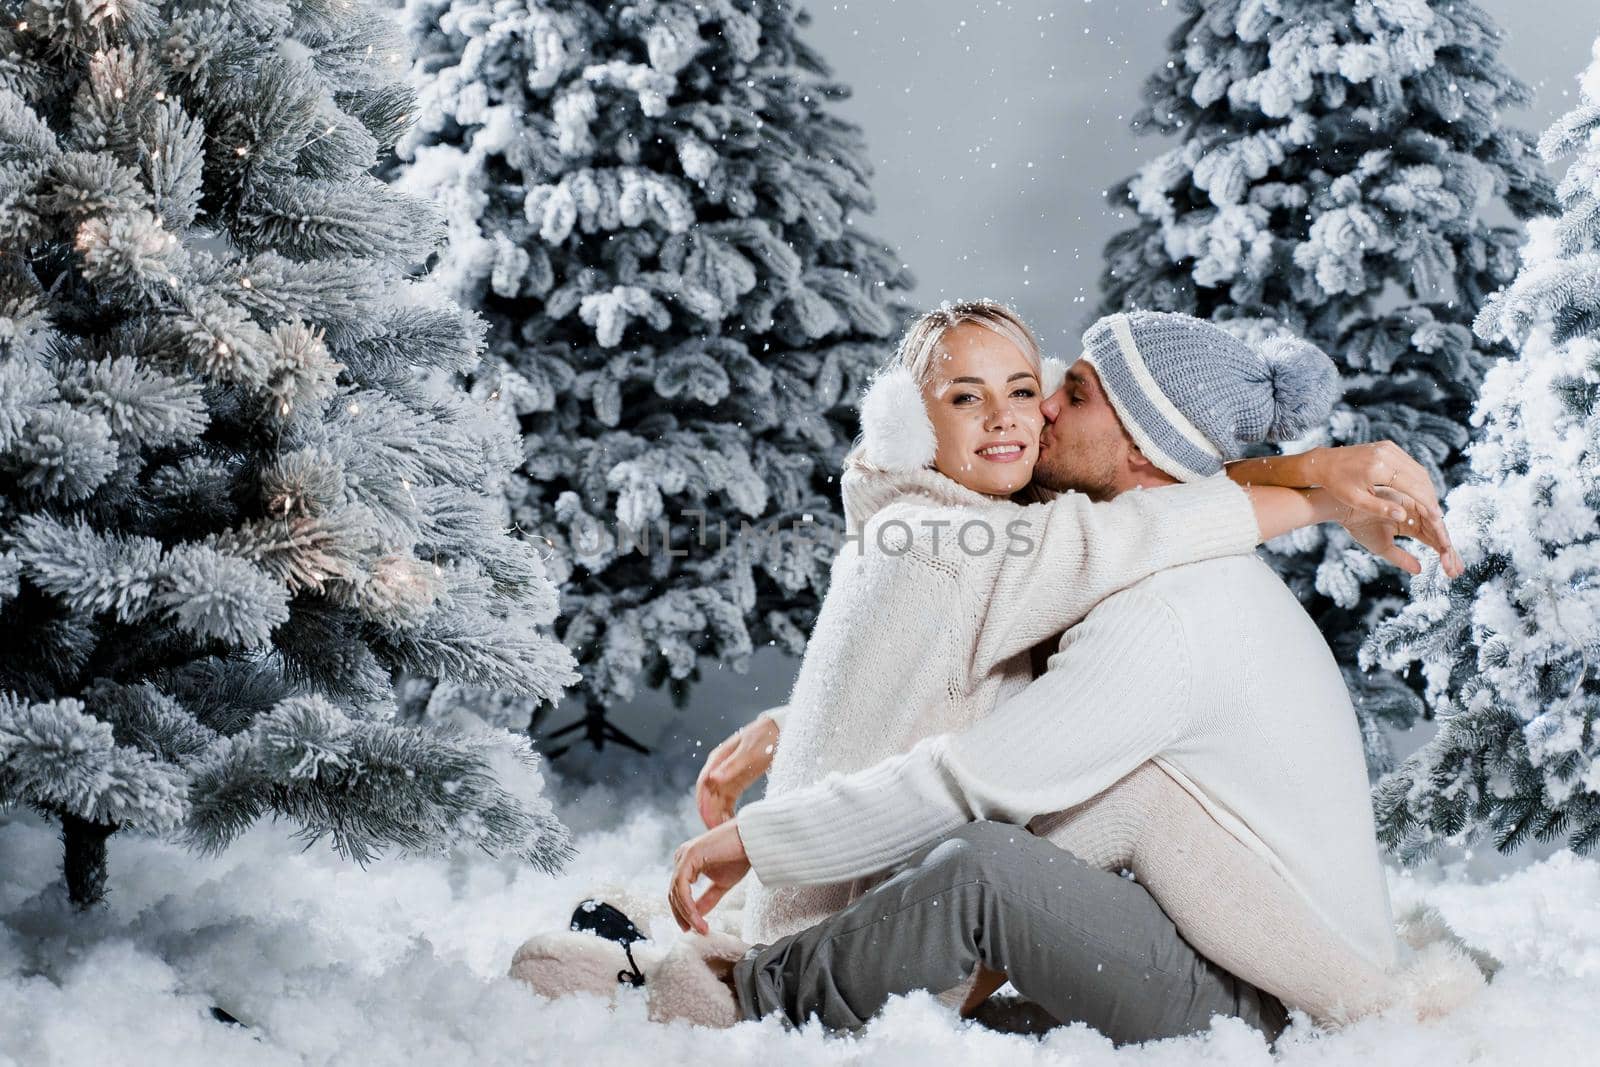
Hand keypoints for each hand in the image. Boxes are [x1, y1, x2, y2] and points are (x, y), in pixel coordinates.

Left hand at [669, 820, 751, 933]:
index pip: (678, 891)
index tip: (694, 929)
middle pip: (674, 893)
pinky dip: (688, 905)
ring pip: (676, 892)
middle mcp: (682, 857)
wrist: (753, 840)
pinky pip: (682, 886)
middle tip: (695, 931)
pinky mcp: (689, 856)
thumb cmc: (740, 857)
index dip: (683, 912)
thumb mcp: (721, 884)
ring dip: (687, 914)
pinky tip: (697, 917)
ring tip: (701, 928)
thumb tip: (697, 916)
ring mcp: (683, 855)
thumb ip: (707, 899)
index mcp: (687, 861)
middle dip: (683, 915)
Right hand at [695, 715, 779, 828]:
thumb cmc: (766, 737)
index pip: (703, 786)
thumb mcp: (750, 751)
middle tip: (717, 834)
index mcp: (718, 759)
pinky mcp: (738, 782)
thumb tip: (712, 779)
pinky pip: (727, 801)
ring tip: (724, 833)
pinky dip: (727, 813)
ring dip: (717, 816)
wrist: (781, 730)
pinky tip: (732, 825)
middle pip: (708, 796)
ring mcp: (727, 776)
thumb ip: (731, 766)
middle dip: (710, 815)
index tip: (710, 824)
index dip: (705, 806)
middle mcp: (719, 769)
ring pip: (717, 800)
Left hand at [1311, 441, 1452, 538]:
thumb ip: (1379, 508)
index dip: (1427, 502)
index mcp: (1378, 468)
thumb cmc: (1336, 484)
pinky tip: (1419, 492)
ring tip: (1430, 506)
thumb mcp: (1355, 500)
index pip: (1412, 486)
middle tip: (1437, 514)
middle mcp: (1386, 454)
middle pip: (1419, 476)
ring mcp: (1388, 447)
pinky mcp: (1388, 446)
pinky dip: (1417, 478)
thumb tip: (1403, 516)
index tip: (1436, 517)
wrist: (1323, 462)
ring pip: (1417, 469)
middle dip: (1430, 496)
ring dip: (1426, 487)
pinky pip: (1409, 463)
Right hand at [1331, 485, 1463, 578]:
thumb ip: (1401, 558)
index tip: (1452, 573)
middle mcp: (1417, 515)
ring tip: (1450, 562)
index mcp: (1411, 525)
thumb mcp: (1383, 547)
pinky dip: (1436, 529)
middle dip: (1449, 554)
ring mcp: (1415, 506)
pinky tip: (1443, 544)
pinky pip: (1428, 515)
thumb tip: (1420, 570)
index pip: (1433, 541)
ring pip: (1437, 527)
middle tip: (1456, 572)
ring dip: (1445, 545)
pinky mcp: (1411, 499)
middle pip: (1439, 535)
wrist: (1343, 509)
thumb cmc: (1358, 525)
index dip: (1444, 556)